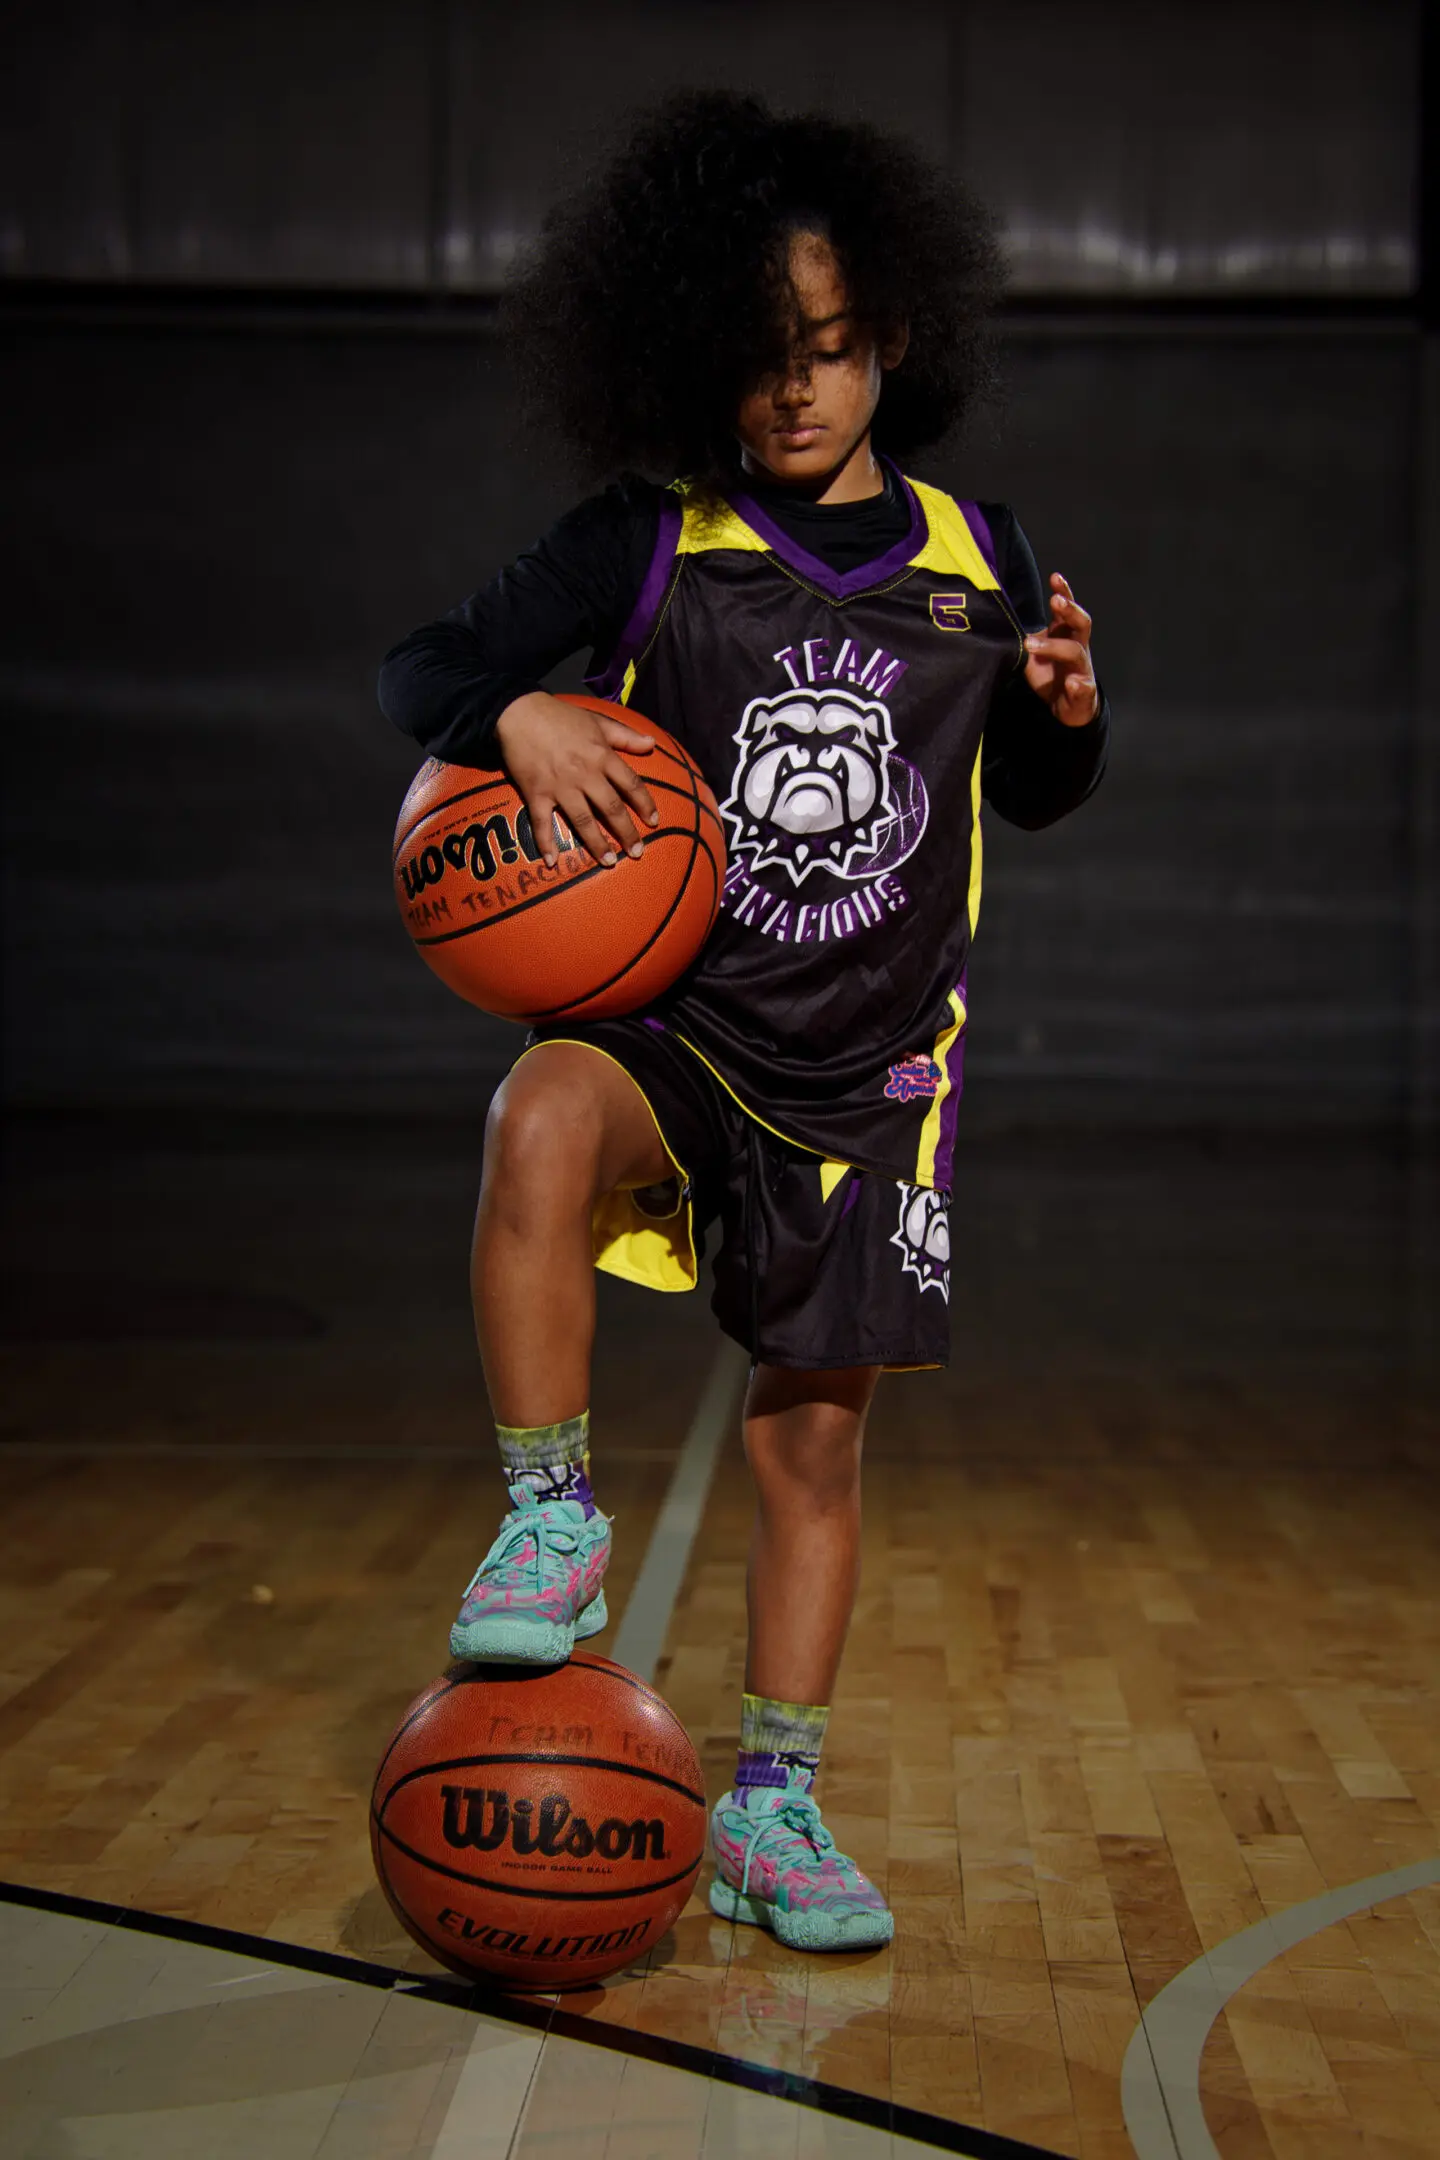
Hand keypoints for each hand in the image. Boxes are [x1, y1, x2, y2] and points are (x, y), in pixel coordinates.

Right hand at [493, 692, 659, 867]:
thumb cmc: (561, 716)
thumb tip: (652, 744)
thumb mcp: (598, 721)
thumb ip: (626, 736)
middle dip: (626, 832)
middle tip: (637, 852)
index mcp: (602, 756)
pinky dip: (546, 843)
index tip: (653, 822)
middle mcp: (585, 775)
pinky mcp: (536, 793)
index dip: (645, 805)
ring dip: (597, 843)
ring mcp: (560, 787)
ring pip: (582, 821)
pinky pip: (541, 823)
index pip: (631, 784)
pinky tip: (552, 863)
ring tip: (609, 862)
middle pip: (611, 808)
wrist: (519, 712)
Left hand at [1023, 573, 1098, 727]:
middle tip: (1055, 601)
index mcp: (1066, 635)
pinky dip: (1078, 685)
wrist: (1066, 708)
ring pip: (1076, 653)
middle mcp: (1078, 647)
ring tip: (1033, 645)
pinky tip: (1071, 683)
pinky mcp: (1083, 692)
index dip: (1064, 592)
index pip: (1067, 610)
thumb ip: (1025, 638)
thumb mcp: (1035, 653)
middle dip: (1070, 611)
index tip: (1055, 577)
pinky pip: (1083, 688)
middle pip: (1081, 623)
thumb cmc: (1051, 675)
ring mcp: (1082, 669)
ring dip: (1056, 647)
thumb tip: (998, 622)